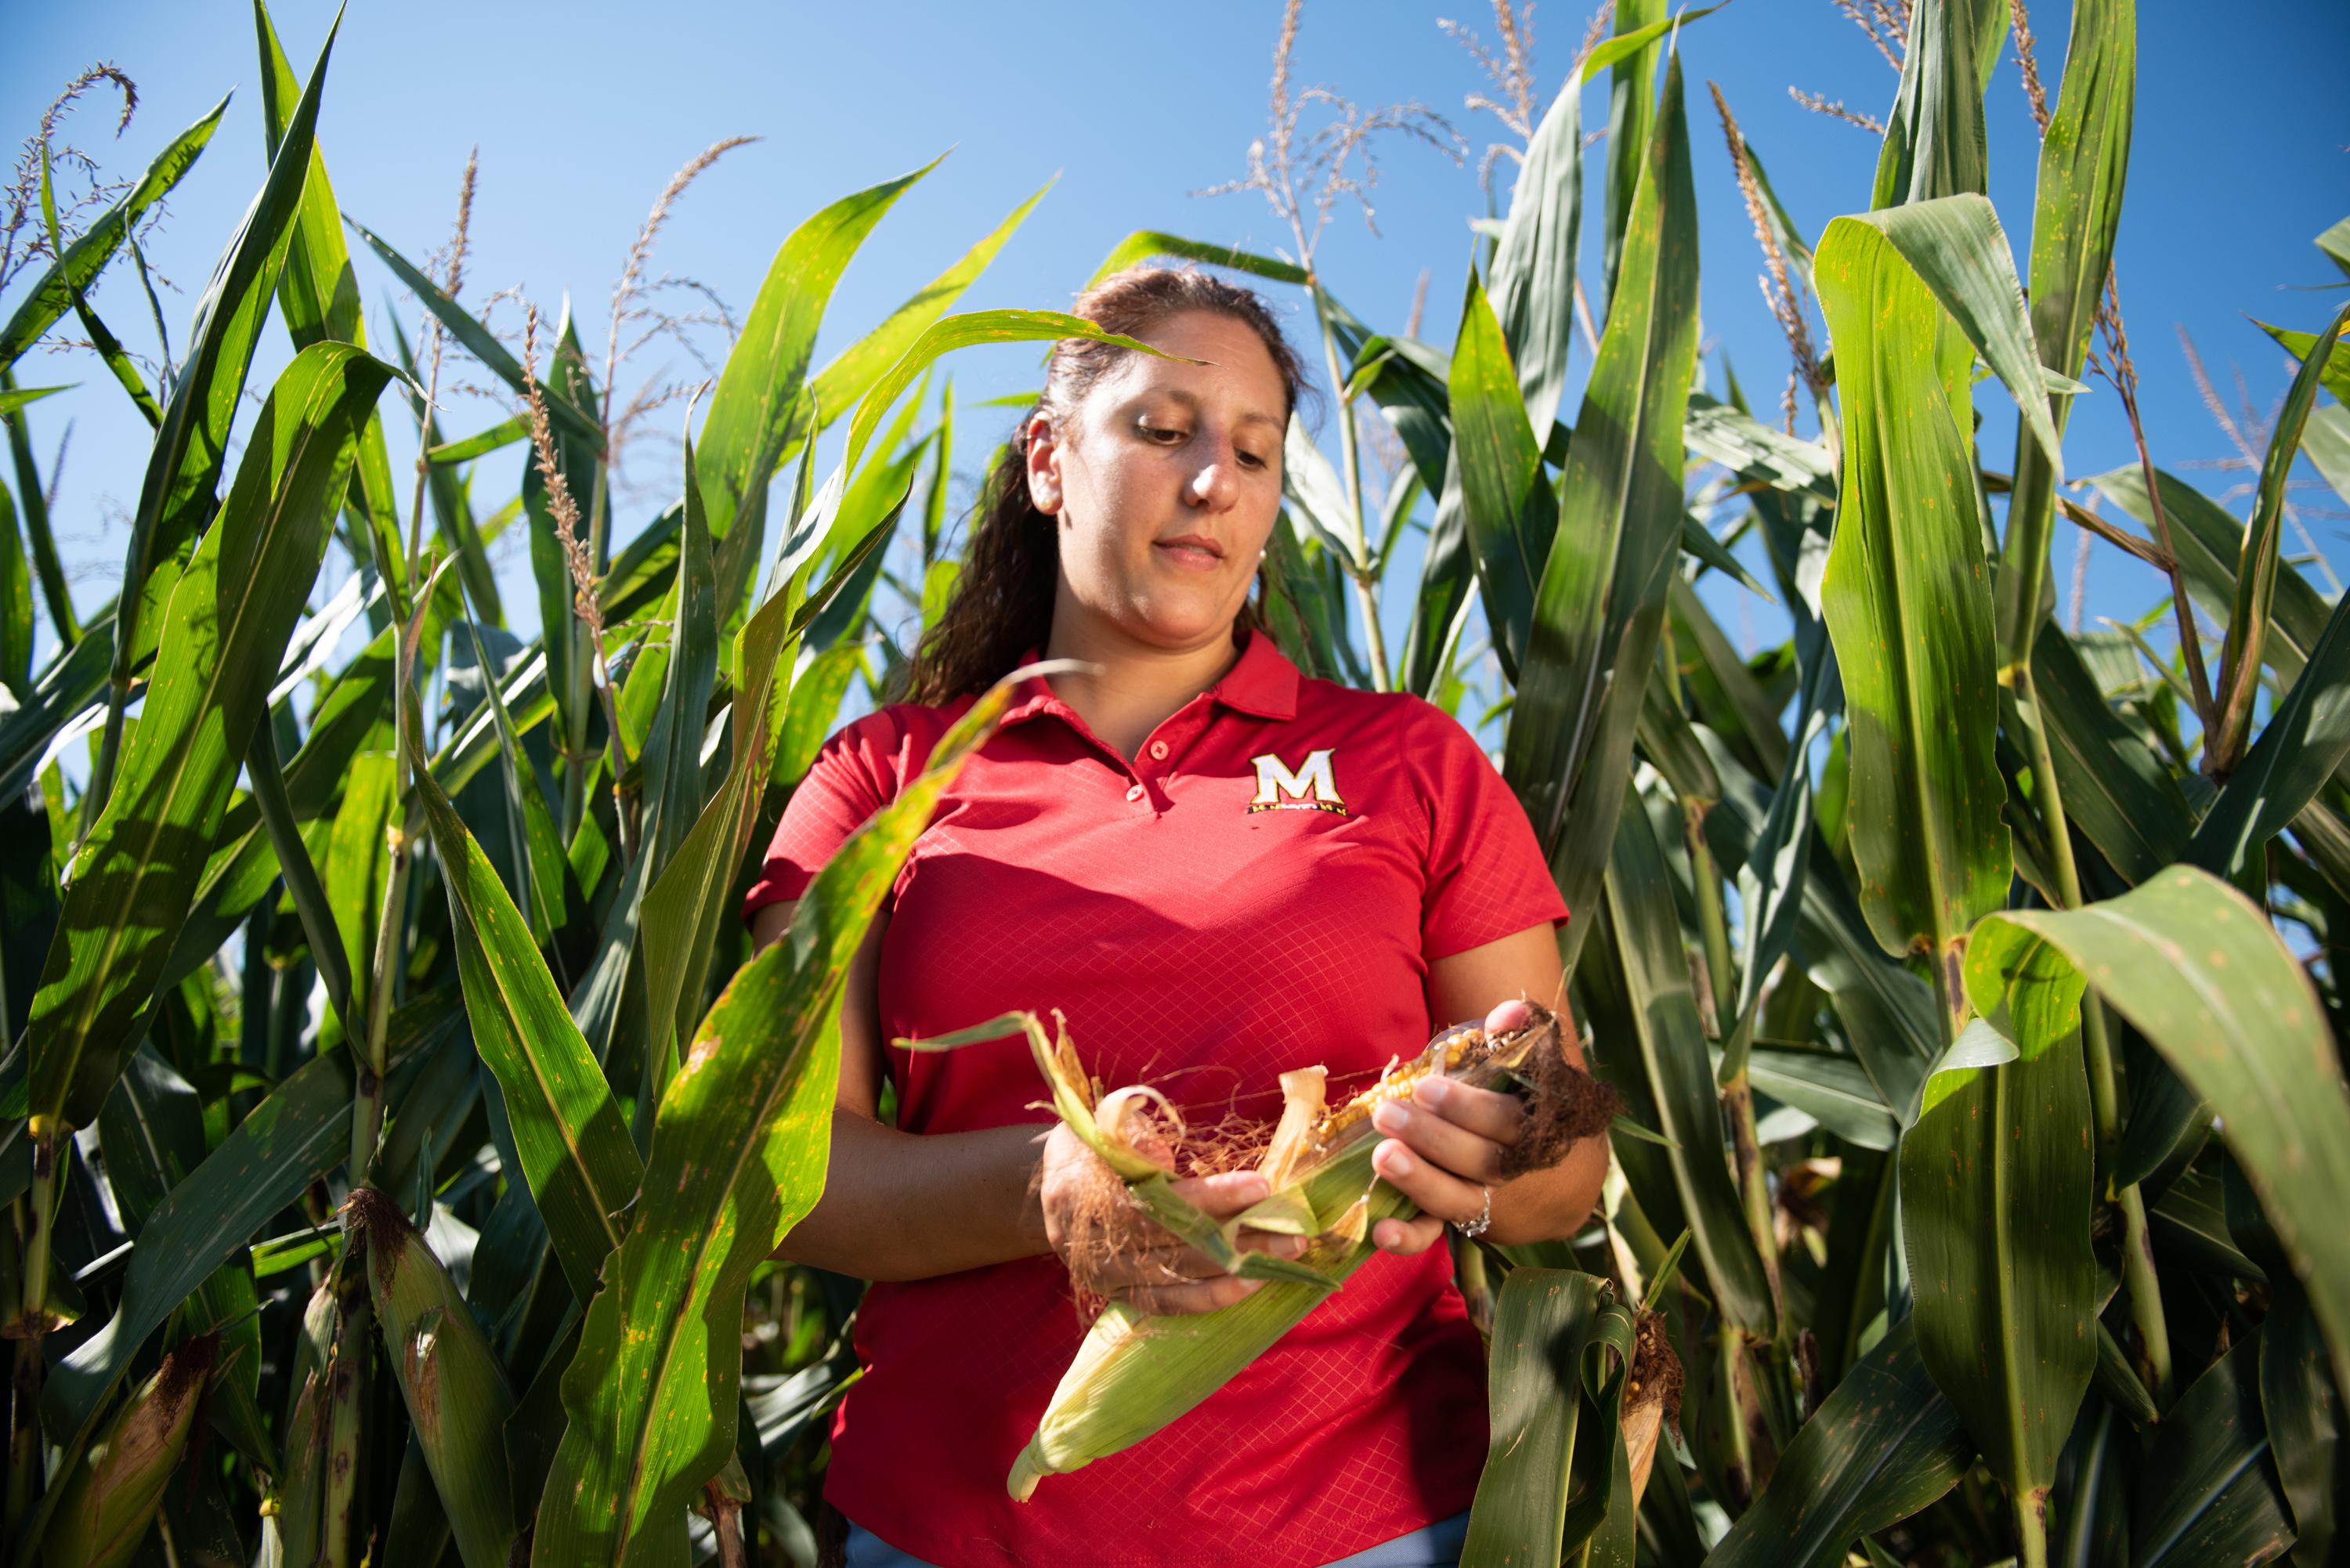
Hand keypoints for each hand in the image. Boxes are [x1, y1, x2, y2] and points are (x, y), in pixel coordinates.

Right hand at [1038, 1122, 1307, 1314]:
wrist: (1052, 1186)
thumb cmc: (1089, 1144)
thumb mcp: (1101, 1122)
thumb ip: (1132, 1134)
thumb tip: (1166, 1164)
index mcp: (1080, 1193)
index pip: (1155, 1203)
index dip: (1210, 1198)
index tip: (1261, 1185)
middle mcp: (1089, 1244)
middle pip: (1173, 1247)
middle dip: (1238, 1239)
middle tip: (1294, 1231)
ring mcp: (1103, 1276)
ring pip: (1174, 1281)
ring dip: (1234, 1272)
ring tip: (1284, 1258)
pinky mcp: (1118, 1295)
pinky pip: (1167, 1304)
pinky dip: (1210, 1298)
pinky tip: (1250, 1284)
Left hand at [1367, 998, 1532, 1255]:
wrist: (1569, 1181)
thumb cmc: (1537, 1110)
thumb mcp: (1534, 1075)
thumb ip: (1516, 1040)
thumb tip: (1508, 1011)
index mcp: (1537, 1129)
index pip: (1506, 1122)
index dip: (1467, 1109)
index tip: (1425, 1088)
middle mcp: (1516, 1172)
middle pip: (1478, 1160)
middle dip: (1431, 1139)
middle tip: (1387, 1114)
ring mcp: (1490, 1202)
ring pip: (1456, 1199)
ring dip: (1419, 1181)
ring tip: (1383, 1157)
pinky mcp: (1465, 1223)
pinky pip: (1438, 1235)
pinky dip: (1410, 1238)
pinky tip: (1380, 1231)